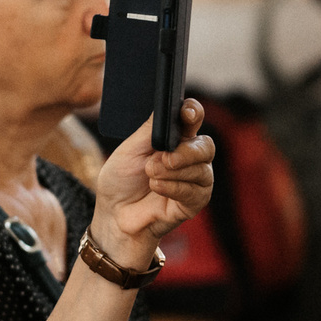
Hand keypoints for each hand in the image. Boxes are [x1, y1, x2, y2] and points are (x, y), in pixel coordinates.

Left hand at [90, 98, 214, 260]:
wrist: (115, 214)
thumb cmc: (121, 180)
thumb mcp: (130, 149)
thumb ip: (150, 129)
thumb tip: (164, 107)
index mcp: (175, 138)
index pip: (192, 118)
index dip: (193, 112)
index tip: (186, 113)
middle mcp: (189, 156)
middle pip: (205, 145)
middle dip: (186, 151)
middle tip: (165, 157)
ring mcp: (195, 179)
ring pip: (201, 169)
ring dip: (173, 173)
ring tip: (151, 176)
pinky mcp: (194, 201)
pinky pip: (195, 191)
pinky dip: (174, 188)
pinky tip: (157, 188)